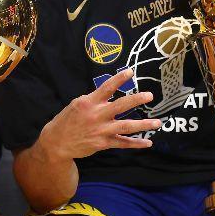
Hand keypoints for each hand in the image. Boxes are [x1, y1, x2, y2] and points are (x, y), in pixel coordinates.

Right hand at [39, 69, 162, 160]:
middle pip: (120, 106)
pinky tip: (148, 142)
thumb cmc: (67, 121)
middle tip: (149, 96)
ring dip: (143, 125)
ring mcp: (101, 130)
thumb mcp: (76, 105)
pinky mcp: (103, 143)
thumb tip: (109, 93)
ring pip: (126, 126)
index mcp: (89, 102)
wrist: (56, 142)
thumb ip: (94, 100)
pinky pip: (122, 143)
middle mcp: (96, 115)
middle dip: (136, 100)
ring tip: (158, 123)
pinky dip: (136, 143)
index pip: (106, 88)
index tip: (131, 72)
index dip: (119, 79)